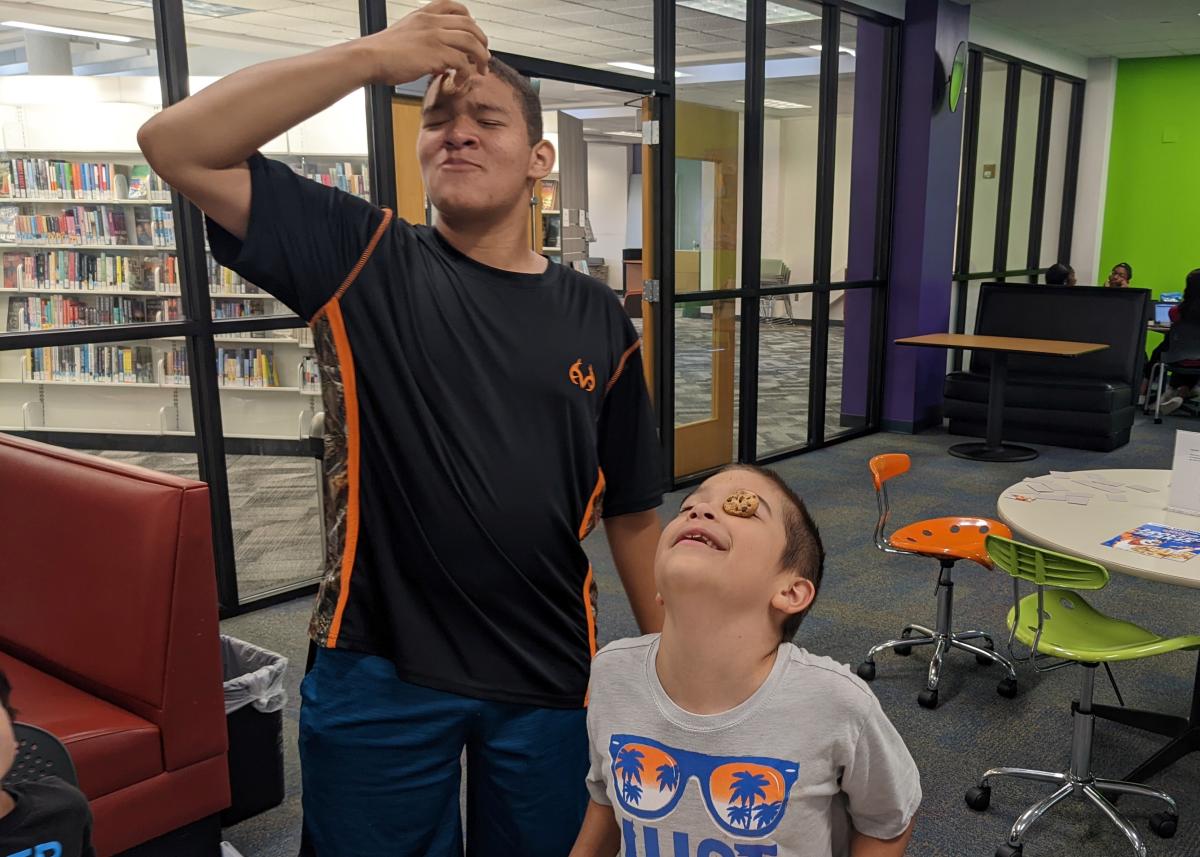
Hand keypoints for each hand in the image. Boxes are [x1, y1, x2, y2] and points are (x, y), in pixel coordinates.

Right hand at [362, 0, 490, 87]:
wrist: (369, 57)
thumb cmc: (382, 53)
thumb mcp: (405, 36)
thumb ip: (425, 43)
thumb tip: (441, 63)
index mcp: (424, 14)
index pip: (455, 7)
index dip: (470, 20)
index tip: (473, 34)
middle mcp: (432, 21)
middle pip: (470, 25)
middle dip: (481, 42)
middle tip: (483, 57)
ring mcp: (435, 36)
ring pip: (471, 42)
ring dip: (480, 58)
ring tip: (480, 70)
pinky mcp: (436, 54)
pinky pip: (463, 62)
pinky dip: (466, 73)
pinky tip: (459, 81)